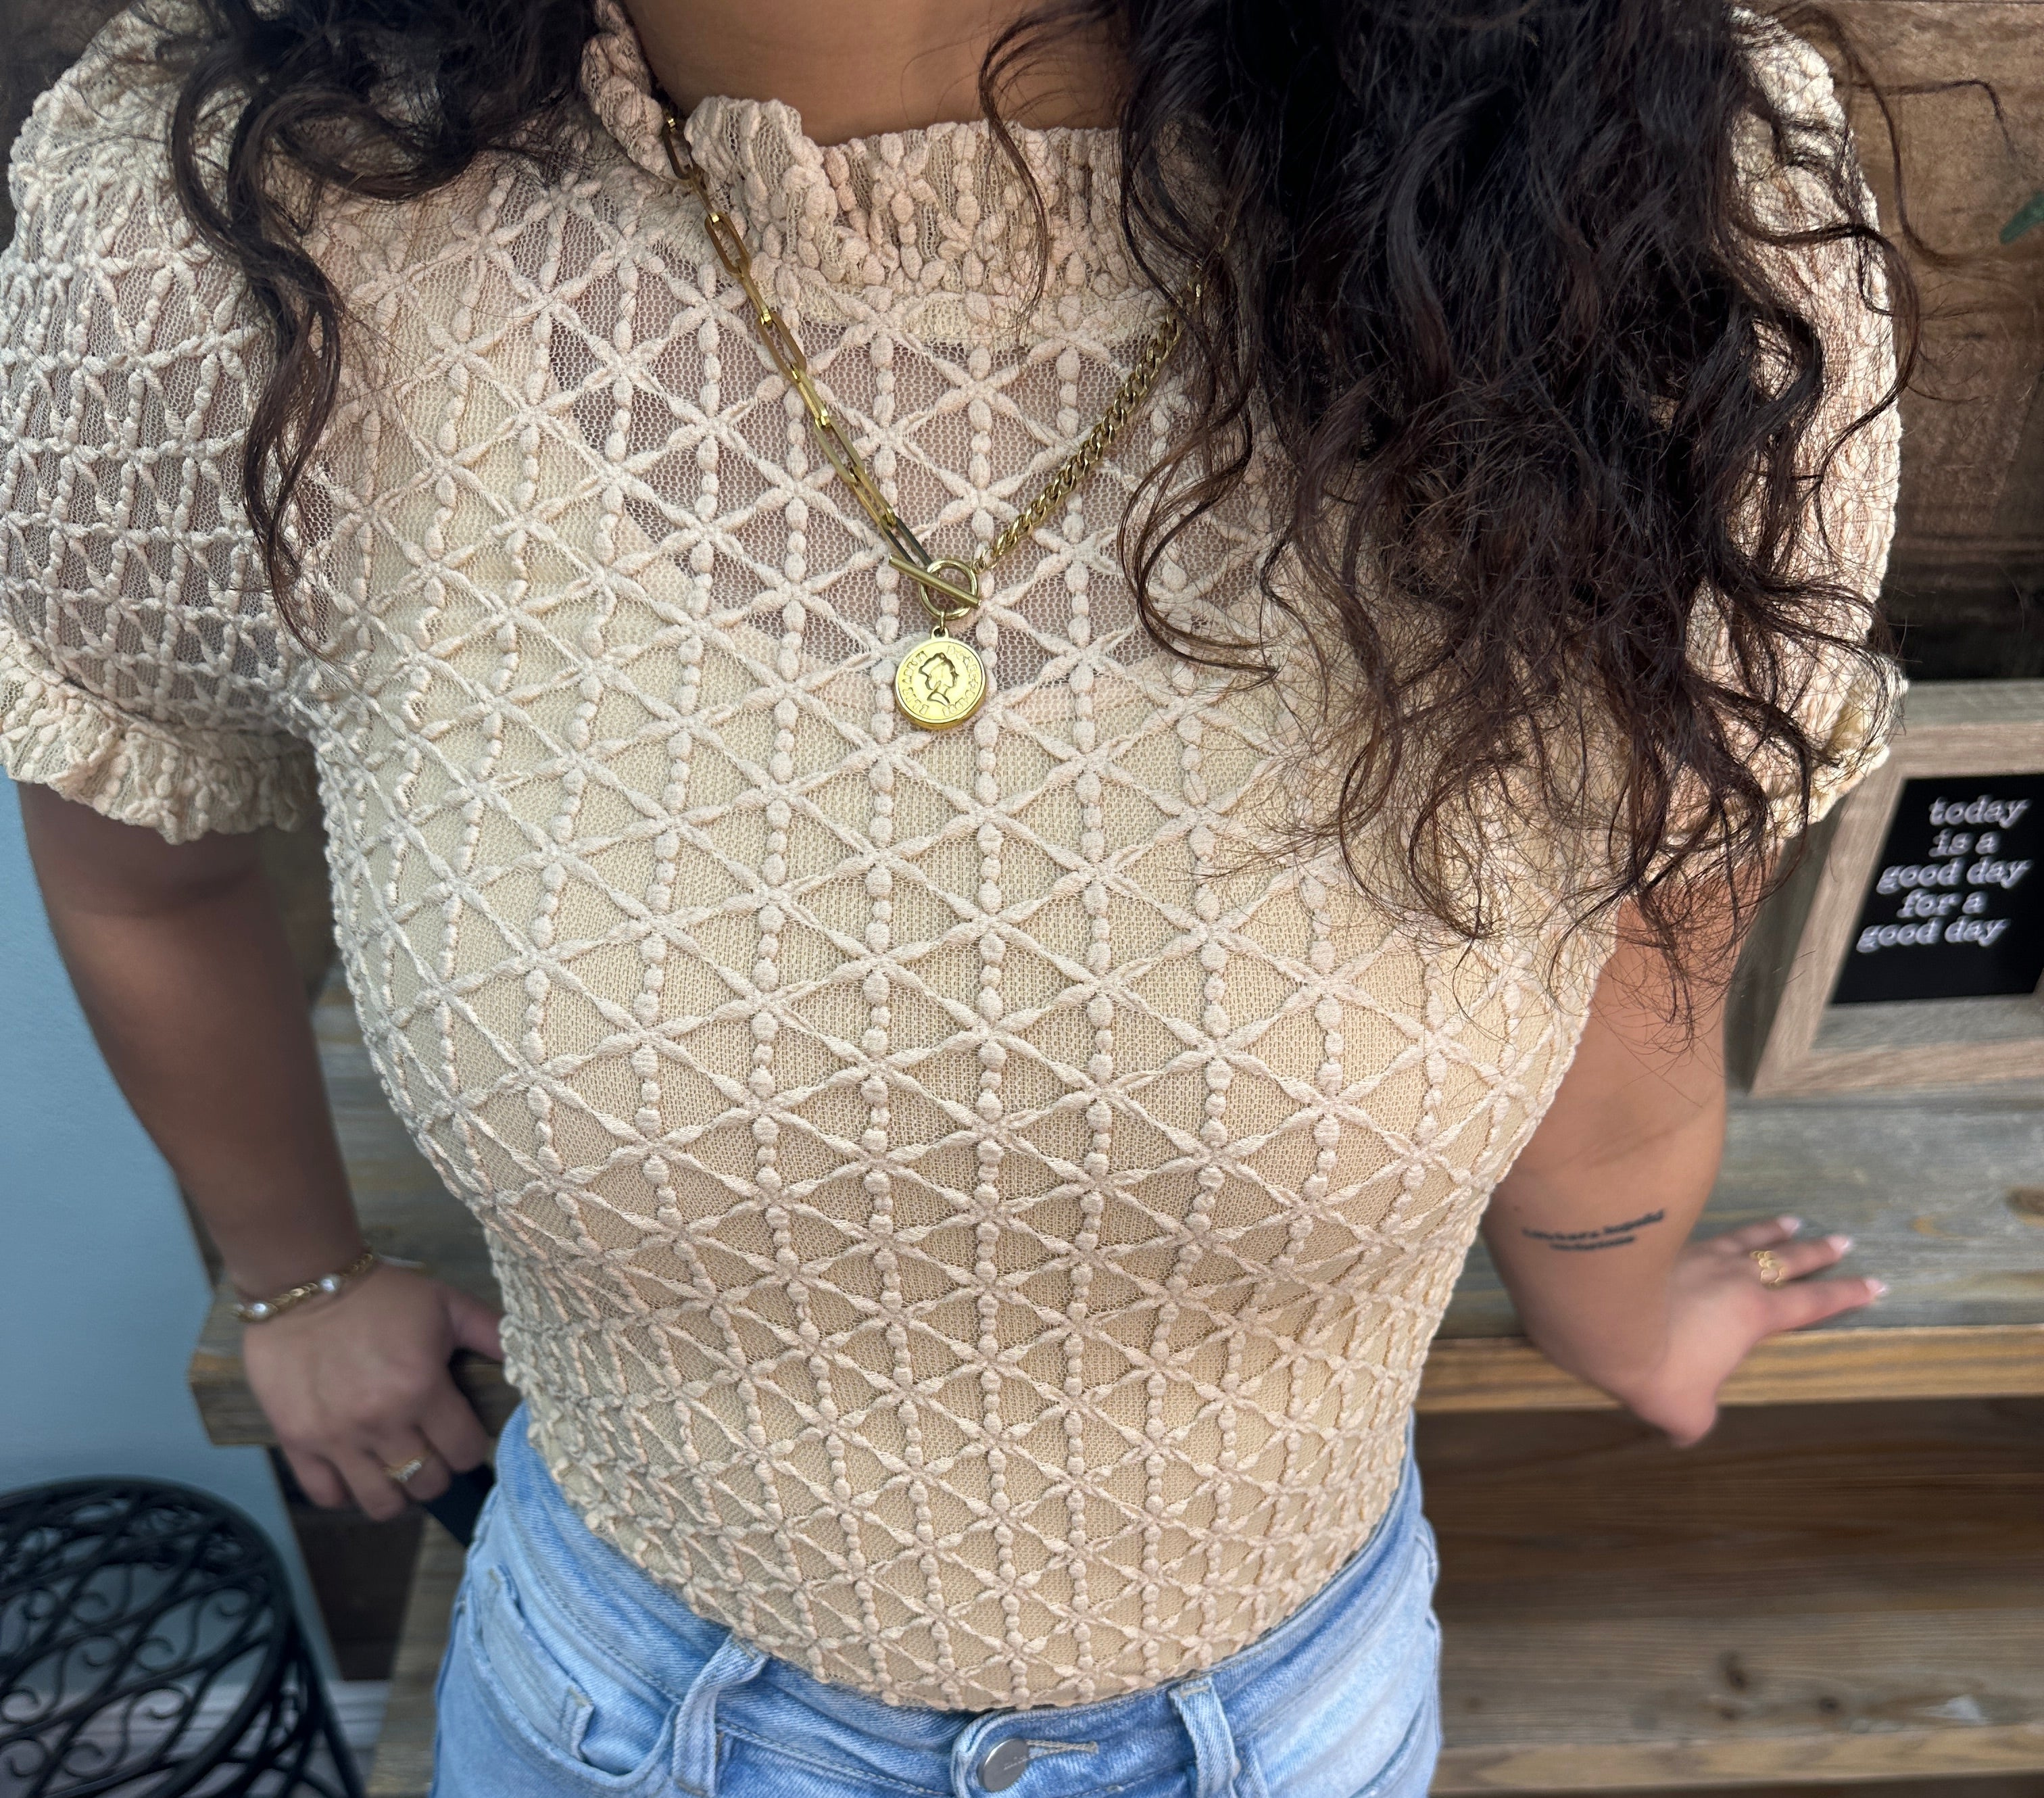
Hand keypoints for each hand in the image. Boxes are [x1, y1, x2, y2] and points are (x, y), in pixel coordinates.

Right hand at [240, 1260, 503, 1520]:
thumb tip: (533, 1357)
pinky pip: (327, 1495)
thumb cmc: (383, 1294)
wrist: (304, 1283)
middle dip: (438, 1469)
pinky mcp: (297, 1441)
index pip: (465, 1451)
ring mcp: (336, 1437)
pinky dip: (346, 1491)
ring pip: (381, 1502)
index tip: (462, 1433)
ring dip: (397, 1490)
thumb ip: (492, 1332)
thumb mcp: (447, 1304)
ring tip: (397, 1466)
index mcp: (422, 1388)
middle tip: (432, 1448)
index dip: (470, 1445)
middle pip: (427, 1482)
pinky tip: (357, 1470)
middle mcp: (381, 1422)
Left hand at [1607, 1217, 1884, 1447]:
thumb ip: (1692, 1422)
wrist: (1599, 1311)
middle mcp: (1733, 1275)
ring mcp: (1697, 1250)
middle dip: (1818, 1253)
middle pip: (1787, 1259)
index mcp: (1752, 1313)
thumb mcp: (1680, 1410)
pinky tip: (1711, 1224)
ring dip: (1771, 1230)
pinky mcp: (1660, 1240)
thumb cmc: (1652, 1365)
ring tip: (1792, 1220)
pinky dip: (1720, 1227)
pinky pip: (1702, 1230)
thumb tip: (1685, 1433)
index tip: (1875, 1283)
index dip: (1846, 1295)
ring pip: (1746, 1236)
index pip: (1811, 1303)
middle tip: (1844, 1241)